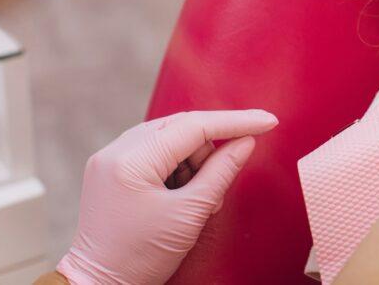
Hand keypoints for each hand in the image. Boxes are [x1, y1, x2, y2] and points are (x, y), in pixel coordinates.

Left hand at [56, 109, 277, 284]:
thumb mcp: (190, 215)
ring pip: (170, 137)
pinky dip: (176, 167)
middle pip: (182, 127)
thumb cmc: (140, 257)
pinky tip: (179, 195)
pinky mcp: (111, 169)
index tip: (268, 120)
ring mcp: (110, 158)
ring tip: (195, 199)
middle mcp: (116, 150)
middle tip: (222, 181)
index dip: (236, 122)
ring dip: (193, 161)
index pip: (195, 126)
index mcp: (132, 160)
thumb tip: (246, 142)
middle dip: (210, 149)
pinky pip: (154, 151)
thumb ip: (221, 172)